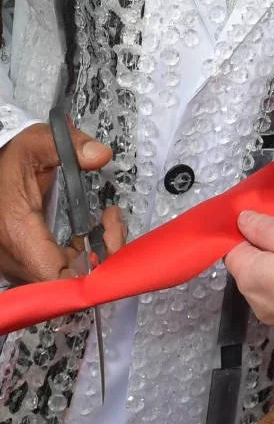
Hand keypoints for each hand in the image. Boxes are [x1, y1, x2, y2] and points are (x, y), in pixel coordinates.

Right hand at [0, 122, 124, 282]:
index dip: (87, 273)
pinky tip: (92, 232)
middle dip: (100, 256)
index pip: (54, 275)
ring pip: (64, 277)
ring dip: (94, 255)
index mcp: (17, 231)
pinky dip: (81, 256)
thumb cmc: (10, 161)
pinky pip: (58, 270)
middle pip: (65, 280)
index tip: (109, 247)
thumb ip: (71, 147)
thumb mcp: (38, 144)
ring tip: (108, 223)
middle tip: (114, 224)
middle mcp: (16, 255)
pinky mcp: (27, 259)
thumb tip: (100, 154)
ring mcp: (20, 261)